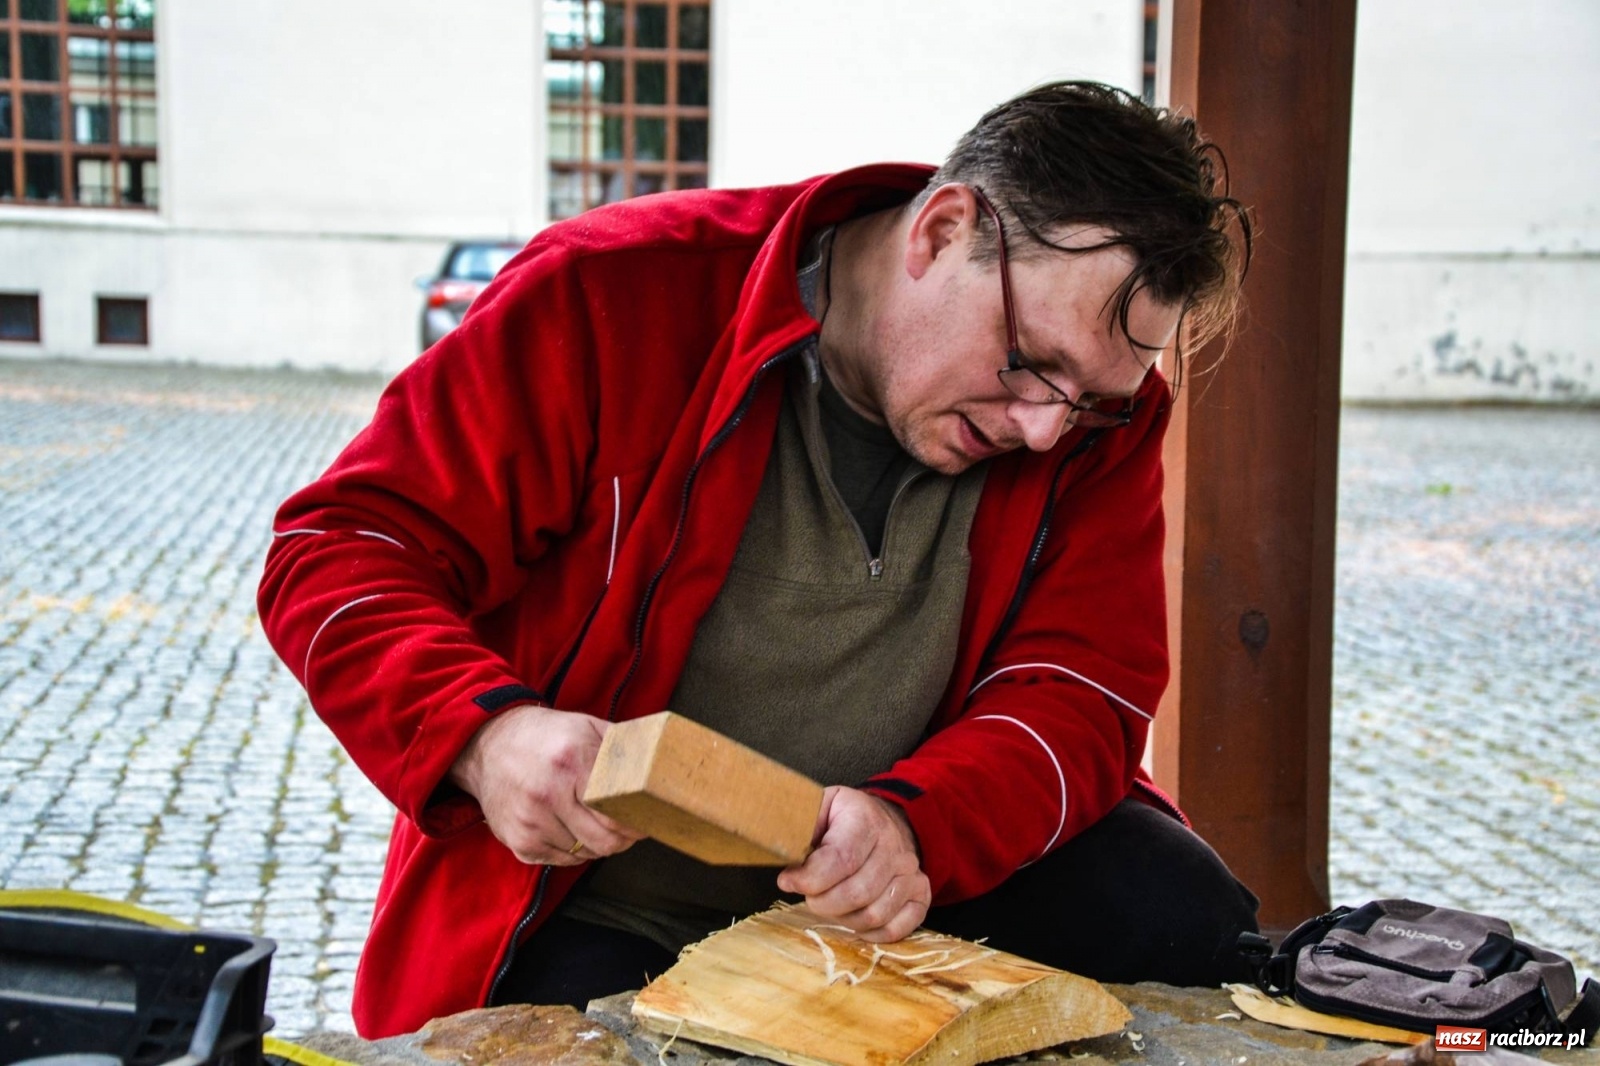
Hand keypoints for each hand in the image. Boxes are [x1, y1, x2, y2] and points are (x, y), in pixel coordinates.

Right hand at [448, 704, 644, 865]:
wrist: (489, 744)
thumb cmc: (545, 736)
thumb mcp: (585, 726)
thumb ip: (621, 746)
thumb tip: (659, 762)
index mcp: (571, 762)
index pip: (616, 812)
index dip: (635, 822)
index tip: (644, 820)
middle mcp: (548, 795)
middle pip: (603, 841)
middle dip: (621, 840)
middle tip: (628, 830)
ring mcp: (531, 822)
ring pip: (583, 853)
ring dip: (595, 844)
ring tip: (595, 823)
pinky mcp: (518, 842)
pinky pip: (560, 860)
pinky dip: (572, 850)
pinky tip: (570, 828)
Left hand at [776, 785, 929, 941]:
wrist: (884, 818)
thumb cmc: (843, 818)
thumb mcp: (818, 806)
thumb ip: (799, 824)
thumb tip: (781, 849)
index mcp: (866, 820)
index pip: (840, 860)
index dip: (809, 878)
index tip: (787, 880)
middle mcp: (894, 846)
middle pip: (856, 893)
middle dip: (822, 902)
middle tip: (809, 895)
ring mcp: (911, 872)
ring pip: (874, 914)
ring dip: (842, 918)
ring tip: (829, 904)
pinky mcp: (920, 894)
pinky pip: (897, 928)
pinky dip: (871, 934)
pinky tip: (853, 921)